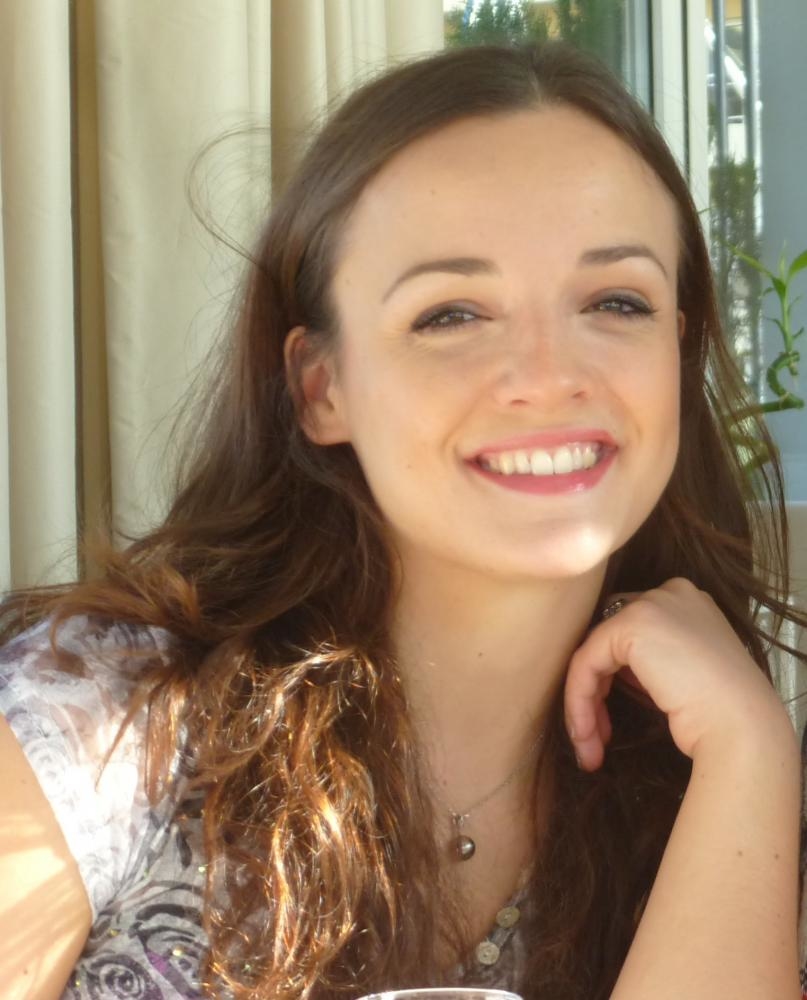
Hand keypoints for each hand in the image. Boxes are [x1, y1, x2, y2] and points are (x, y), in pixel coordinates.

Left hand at [564, 577, 789, 770]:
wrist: (742, 727)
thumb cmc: (718, 713)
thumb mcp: (682, 675)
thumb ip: (649, 662)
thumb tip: (608, 672)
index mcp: (688, 602)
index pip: (631, 632)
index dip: (614, 677)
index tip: (610, 722)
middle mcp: (670, 594)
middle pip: (608, 639)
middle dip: (595, 690)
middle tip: (596, 736)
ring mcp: (651, 605)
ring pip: (593, 653)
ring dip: (584, 703)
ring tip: (589, 747)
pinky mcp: (631, 625)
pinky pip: (586, 663)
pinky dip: (580, 701)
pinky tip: (587, 735)